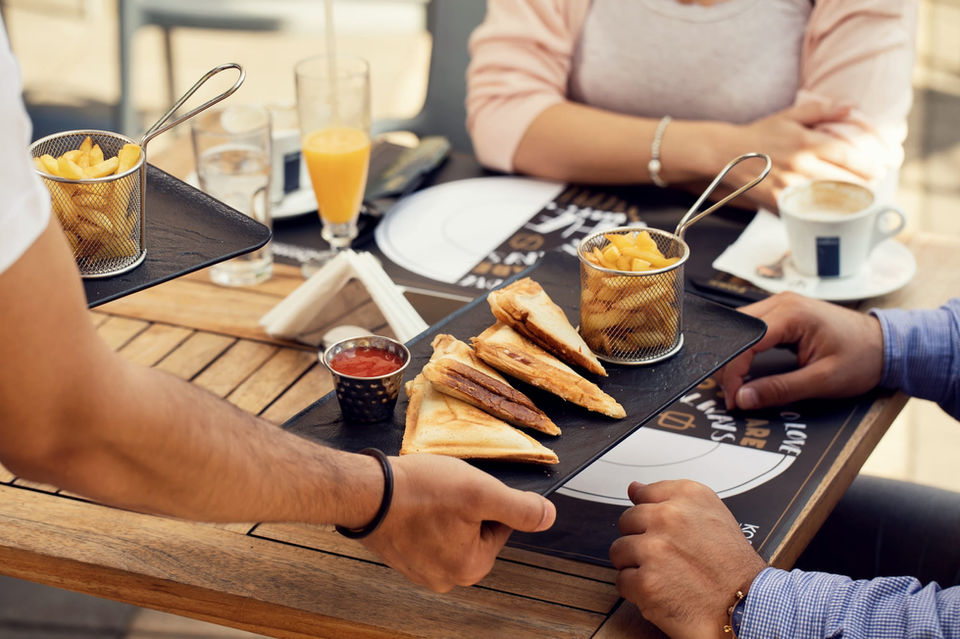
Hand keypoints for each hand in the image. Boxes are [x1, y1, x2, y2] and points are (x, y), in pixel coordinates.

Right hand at [361, 454, 554, 591]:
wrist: (365, 491)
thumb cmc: (419, 492)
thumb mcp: (480, 492)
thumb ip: (520, 508)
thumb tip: (548, 517)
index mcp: (470, 568)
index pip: (500, 527)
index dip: (487, 500)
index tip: (467, 489)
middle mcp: (445, 577)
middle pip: (474, 530)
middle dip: (464, 506)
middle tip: (446, 489)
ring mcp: (419, 569)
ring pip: (449, 529)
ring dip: (443, 509)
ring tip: (427, 494)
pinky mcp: (400, 555)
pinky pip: (425, 532)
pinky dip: (423, 514)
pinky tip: (414, 502)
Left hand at [609, 480, 765, 638]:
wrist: (747, 607)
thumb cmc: (733, 566)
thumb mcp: (712, 515)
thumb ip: (670, 497)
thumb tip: (634, 488)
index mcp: (687, 496)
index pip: (642, 494)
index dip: (649, 516)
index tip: (658, 528)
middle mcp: (668, 517)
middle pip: (627, 522)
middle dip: (640, 540)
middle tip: (664, 557)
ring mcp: (654, 549)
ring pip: (619, 551)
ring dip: (635, 565)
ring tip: (663, 575)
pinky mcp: (645, 582)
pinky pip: (622, 581)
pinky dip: (636, 591)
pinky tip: (660, 591)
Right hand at [714, 101, 883, 210]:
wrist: (726, 153)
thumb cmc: (760, 133)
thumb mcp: (789, 116)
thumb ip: (821, 111)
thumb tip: (851, 106)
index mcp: (805, 142)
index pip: (844, 155)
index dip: (866, 164)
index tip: (880, 170)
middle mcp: (798, 165)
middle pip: (839, 179)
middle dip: (860, 184)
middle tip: (872, 185)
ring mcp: (787, 185)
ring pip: (824, 196)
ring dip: (844, 199)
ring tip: (856, 198)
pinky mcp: (776, 200)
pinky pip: (803, 208)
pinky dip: (818, 211)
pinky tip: (829, 211)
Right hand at [718, 292, 884, 410]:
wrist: (888, 345)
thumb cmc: (863, 358)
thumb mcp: (822, 381)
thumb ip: (780, 389)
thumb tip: (744, 398)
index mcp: (792, 314)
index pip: (745, 340)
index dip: (733, 371)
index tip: (733, 396)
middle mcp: (783, 302)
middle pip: (736, 330)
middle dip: (729, 364)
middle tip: (733, 392)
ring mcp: (783, 304)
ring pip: (741, 328)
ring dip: (736, 354)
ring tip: (738, 382)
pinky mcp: (785, 313)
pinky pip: (753, 328)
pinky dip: (746, 348)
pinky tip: (748, 366)